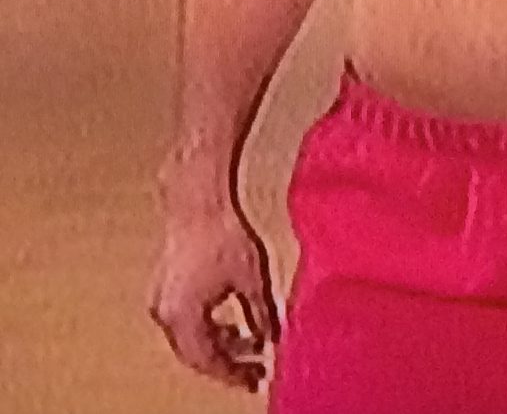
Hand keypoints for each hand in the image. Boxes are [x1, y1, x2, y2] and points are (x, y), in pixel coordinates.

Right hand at [149, 201, 280, 394]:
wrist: (199, 199)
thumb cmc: (223, 233)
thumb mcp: (252, 279)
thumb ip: (262, 314)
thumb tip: (273, 339)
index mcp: (184, 318)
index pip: (209, 361)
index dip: (234, 373)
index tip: (256, 380)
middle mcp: (165, 314)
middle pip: (196, 354)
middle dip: (227, 362)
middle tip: (254, 369)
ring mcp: (161, 299)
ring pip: (190, 338)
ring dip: (218, 344)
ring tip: (248, 343)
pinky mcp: (165, 284)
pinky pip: (185, 320)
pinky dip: (208, 326)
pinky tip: (231, 321)